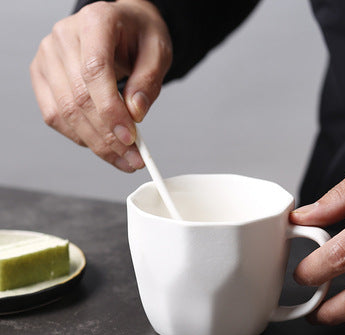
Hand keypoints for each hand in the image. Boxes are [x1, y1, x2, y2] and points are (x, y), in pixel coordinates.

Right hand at [30, 0, 171, 171]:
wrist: (121, 26)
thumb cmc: (138, 36)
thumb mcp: (157, 51)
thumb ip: (148, 81)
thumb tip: (135, 114)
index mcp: (95, 22)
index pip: (95, 72)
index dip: (111, 111)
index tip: (130, 138)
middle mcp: (64, 37)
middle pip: (79, 99)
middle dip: (108, 137)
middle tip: (134, 158)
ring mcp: (48, 58)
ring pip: (65, 113)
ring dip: (96, 144)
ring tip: (123, 158)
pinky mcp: (43, 78)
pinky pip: (55, 117)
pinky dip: (80, 137)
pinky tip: (102, 145)